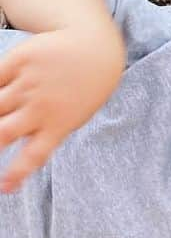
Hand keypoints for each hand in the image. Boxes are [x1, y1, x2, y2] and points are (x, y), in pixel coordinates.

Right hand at [0, 23, 124, 192]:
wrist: (95, 49)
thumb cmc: (81, 91)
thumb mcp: (71, 117)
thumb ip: (43, 133)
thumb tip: (11, 150)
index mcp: (58, 126)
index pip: (33, 156)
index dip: (16, 174)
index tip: (4, 188)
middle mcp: (41, 107)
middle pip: (3, 133)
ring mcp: (28, 84)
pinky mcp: (18, 61)